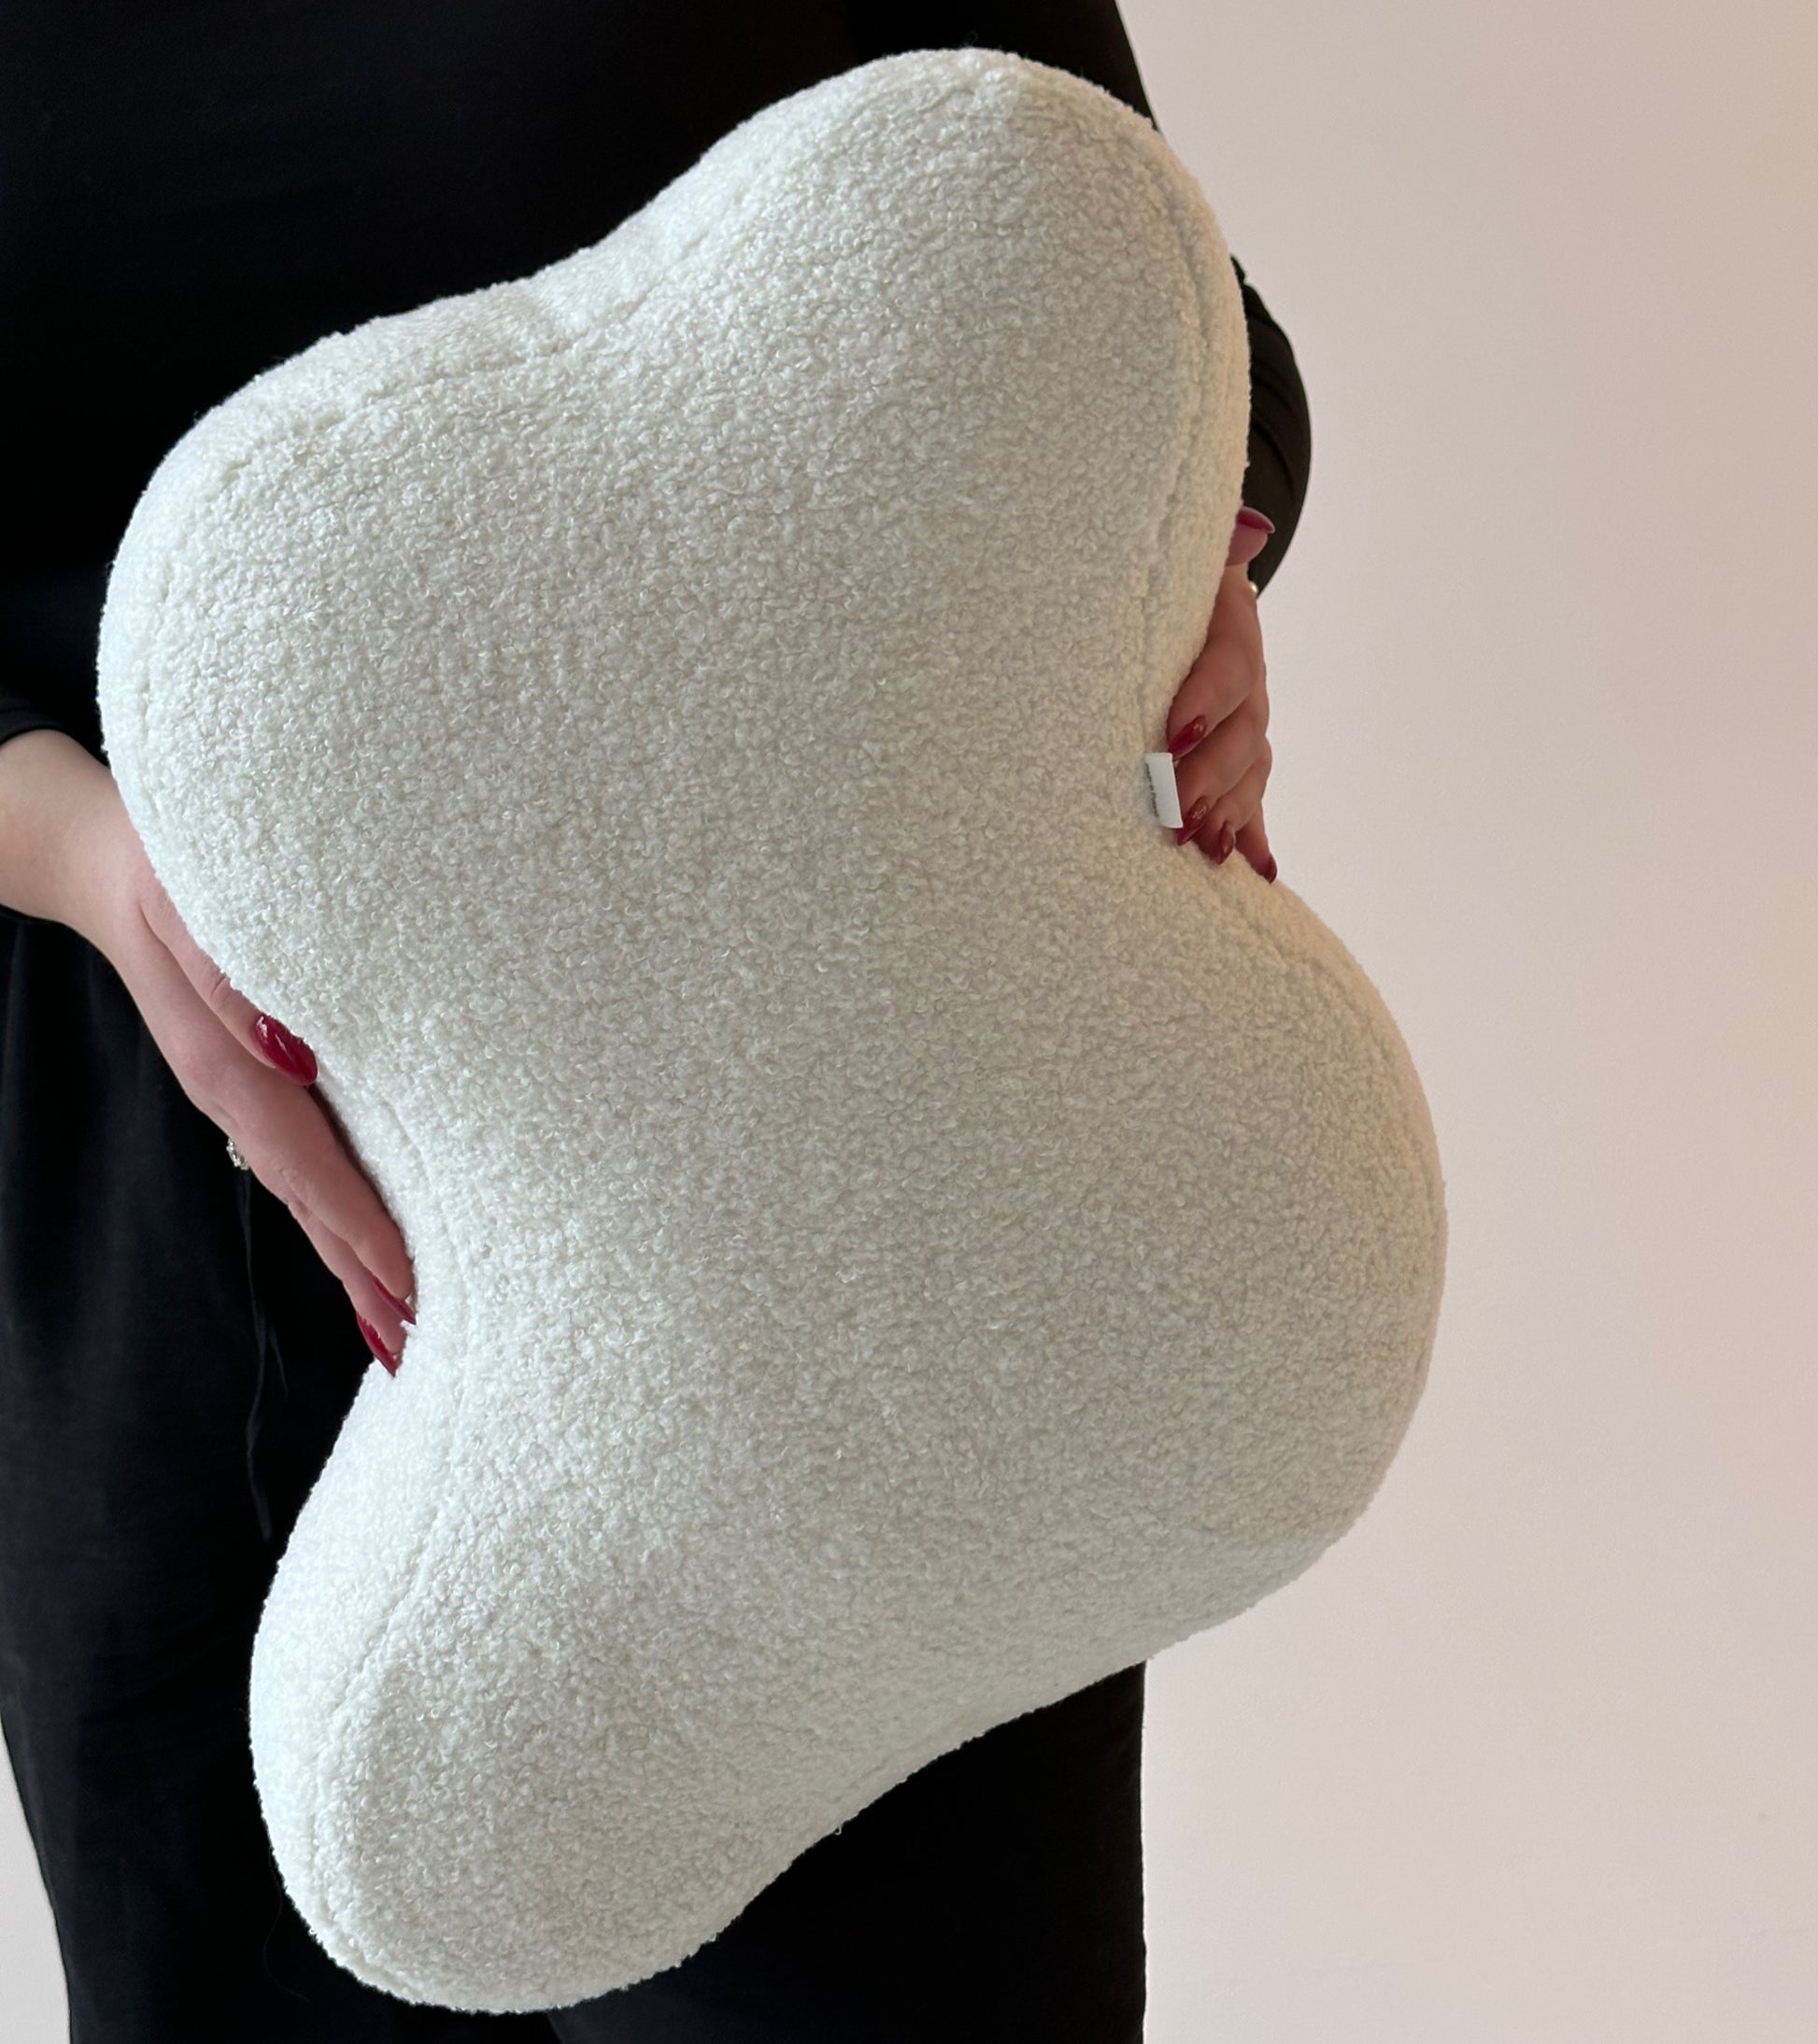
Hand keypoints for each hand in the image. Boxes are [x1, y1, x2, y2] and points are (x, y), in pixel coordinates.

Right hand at [66, 768, 415, 1372]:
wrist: (104, 857)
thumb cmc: (169, 872)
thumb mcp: (196, 909)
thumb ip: (236, 980)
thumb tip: (291, 1058)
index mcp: (228, 1064)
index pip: (309, 1164)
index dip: (358, 1227)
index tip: (405, 1286)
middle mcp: (235, 1091)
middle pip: (309, 1200)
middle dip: (361, 1272)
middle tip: (418, 1344)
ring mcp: (239, 1089)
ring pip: (306, 1187)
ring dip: (352, 1252)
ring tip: (400, 1320)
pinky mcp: (249, 1074)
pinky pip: (300, 1156)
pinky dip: (334, 1207)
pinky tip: (364, 1236)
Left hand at [1160, 504, 1276, 881]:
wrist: (1173, 597)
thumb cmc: (1166, 577)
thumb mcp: (1182, 552)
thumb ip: (1213, 542)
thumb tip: (1248, 534)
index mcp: (1231, 631)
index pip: (1228, 667)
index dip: (1205, 701)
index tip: (1173, 733)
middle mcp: (1246, 685)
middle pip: (1242, 735)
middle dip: (1210, 779)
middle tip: (1176, 813)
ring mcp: (1243, 727)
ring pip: (1248, 776)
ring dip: (1230, 816)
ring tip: (1207, 852)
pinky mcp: (1231, 763)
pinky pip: (1248, 804)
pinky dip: (1251, 839)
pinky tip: (1255, 873)